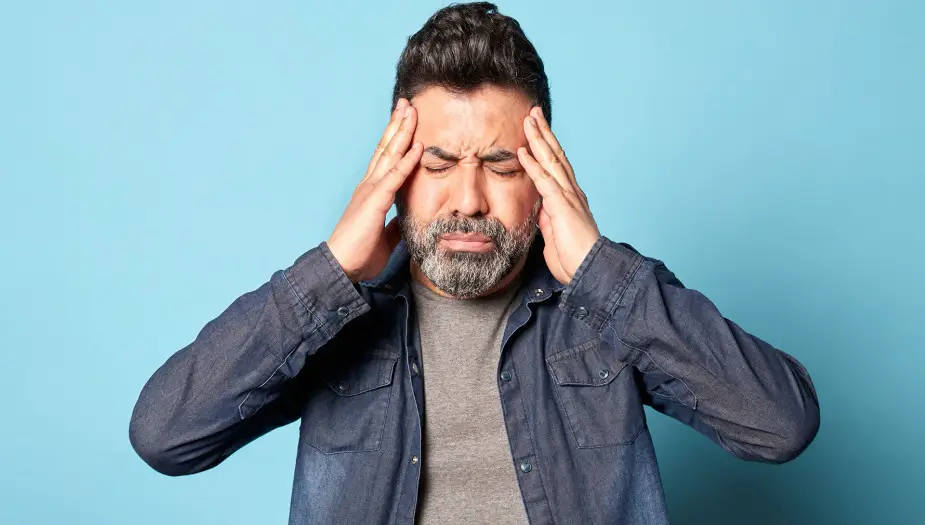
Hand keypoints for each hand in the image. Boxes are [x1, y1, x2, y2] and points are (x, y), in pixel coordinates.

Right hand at [327, 98, 422, 282]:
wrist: (341, 267)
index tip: (406, 121)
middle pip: (386, 148)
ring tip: (411, 111)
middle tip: (407, 103)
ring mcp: (370, 191)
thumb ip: (396, 222)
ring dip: (402, 132)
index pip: (386, 159)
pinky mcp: (374, 202)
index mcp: (371, 192)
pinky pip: (395, 177)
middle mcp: (369, 185)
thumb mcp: (386, 235)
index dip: (396, 139)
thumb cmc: (360, 254)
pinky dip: (407, 160)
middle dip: (398, 124)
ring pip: (390, 154)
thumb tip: (408, 217)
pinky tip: (418, 145)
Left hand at [517, 107, 600, 284]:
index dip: (546, 147)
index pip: (557, 166)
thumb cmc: (574, 259)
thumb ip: (549, 219)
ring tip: (529, 119)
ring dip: (538, 139)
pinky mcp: (562, 206)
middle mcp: (572, 192)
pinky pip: (544, 180)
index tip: (536, 131)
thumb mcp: (555, 235)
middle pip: (556, 155)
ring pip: (551, 160)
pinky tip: (523, 150)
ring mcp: (568, 197)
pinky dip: (533, 164)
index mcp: (570, 198)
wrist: (590, 271)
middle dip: (544, 133)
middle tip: (534, 112)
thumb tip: (541, 210)